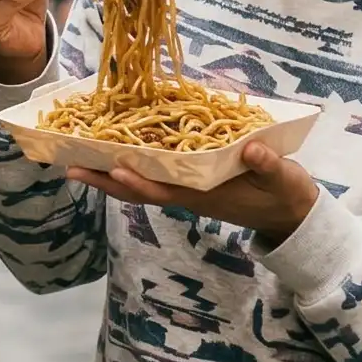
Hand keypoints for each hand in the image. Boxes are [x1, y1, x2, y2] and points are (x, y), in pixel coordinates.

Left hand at [68, 140, 319, 248]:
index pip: (163, 190)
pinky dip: (132, 165)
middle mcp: (188, 194)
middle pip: (138, 190)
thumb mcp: (284, 179)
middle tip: (70, 168)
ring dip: (110, 173)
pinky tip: (115, 151)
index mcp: (205, 194)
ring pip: (141, 184)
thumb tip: (251, 148)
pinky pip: (153, 176)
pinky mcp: (191, 183)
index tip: (113, 166)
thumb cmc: (286, 195)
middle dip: (105, 180)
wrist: (292, 214)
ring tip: (77, 160)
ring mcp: (187, 190)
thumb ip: (268, 164)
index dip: (138, 181)